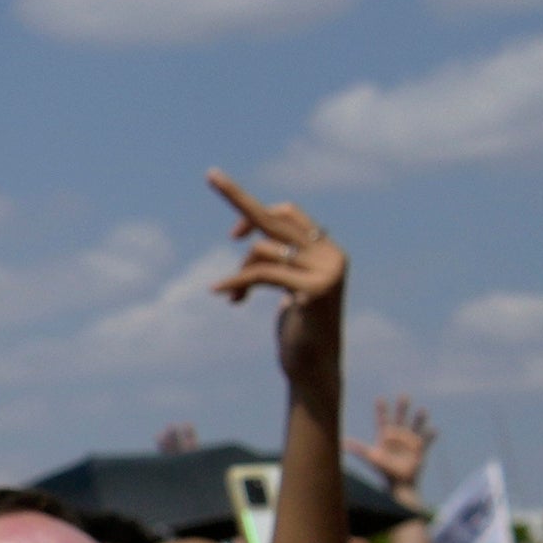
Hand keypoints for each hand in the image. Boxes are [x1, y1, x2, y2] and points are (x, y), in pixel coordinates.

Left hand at [205, 173, 348, 408]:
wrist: (314, 368)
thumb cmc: (299, 327)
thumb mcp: (289, 287)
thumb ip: (279, 260)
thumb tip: (250, 238)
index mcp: (328, 250)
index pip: (289, 213)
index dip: (258, 214)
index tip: (233, 235)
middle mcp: (332, 256)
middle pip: (274, 218)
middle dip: (237, 198)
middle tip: (210, 175)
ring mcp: (327, 272)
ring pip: (261, 251)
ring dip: (239, 274)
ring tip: (235, 297)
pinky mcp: (315, 291)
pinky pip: (261, 273)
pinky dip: (236, 281)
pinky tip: (220, 292)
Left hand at [367, 397, 440, 504]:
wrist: (399, 482)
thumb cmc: (383, 470)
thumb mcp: (371, 457)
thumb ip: (358, 449)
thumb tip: (341, 443)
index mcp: (385, 437)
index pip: (382, 420)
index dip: (381, 410)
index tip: (380, 398)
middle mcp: (398, 437)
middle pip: (400, 419)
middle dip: (402, 408)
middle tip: (404, 395)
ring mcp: (410, 442)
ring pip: (415, 427)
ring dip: (418, 419)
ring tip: (422, 410)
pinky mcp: (420, 450)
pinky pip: (427, 441)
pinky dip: (430, 436)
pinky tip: (434, 429)